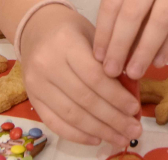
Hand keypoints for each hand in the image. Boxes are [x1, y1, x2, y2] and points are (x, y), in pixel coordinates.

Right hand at [19, 3, 141, 145]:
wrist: (36, 28)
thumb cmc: (72, 30)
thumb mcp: (93, 34)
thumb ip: (111, 59)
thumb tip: (133, 92)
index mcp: (66, 43)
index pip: (95, 76)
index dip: (117, 96)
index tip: (135, 109)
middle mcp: (47, 64)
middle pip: (85, 99)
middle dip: (113, 119)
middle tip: (134, 131)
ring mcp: (36, 84)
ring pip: (71, 115)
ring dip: (99, 131)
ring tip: (121, 139)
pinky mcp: (31, 98)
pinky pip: (55, 123)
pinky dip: (77, 135)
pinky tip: (97, 139)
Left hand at [92, 0, 167, 78]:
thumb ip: (128, 2)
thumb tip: (111, 47)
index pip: (111, 1)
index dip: (103, 32)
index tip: (98, 57)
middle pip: (132, 13)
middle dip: (119, 46)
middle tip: (112, 72)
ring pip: (159, 21)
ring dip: (144, 51)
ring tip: (135, 72)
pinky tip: (159, 61)